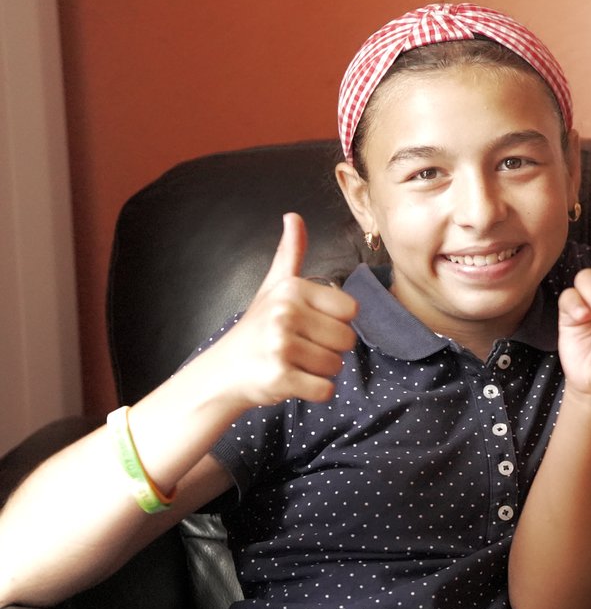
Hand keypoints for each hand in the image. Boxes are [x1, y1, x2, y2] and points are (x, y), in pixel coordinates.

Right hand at [207, 213, 358, 409]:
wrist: (222, 372)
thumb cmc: (257, 329)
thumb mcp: (273, 287)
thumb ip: (290, 254)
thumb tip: (293, 216)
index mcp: (292, 289)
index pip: (351, 311)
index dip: (335, 323)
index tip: (309, 325)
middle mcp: (285, 313)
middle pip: (347, 341)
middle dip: (329, 350)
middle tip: (299, 348)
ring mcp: (280, 346)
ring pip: (337, 367)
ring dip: (319, 371)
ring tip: (292, 363)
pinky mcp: (279, 378)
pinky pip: (325, 390)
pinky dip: (314, 392)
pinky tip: (291, 381)